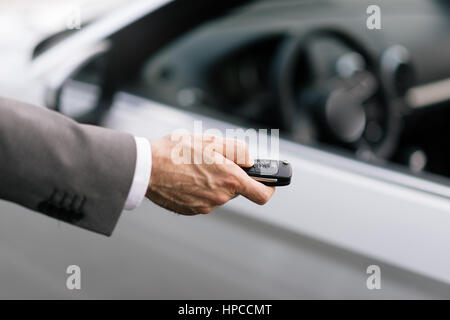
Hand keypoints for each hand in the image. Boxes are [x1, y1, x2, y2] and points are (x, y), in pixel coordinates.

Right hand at [146, 134, 274, 214]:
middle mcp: (220, 197)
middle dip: (229, 176)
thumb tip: (250, 160)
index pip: (262, 194)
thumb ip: (237, 150)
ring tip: (194, 167)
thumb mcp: (211, 140)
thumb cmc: (177, 151)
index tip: (268, 181)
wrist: (147, 168)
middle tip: (212, 161)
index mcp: (230, 180)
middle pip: (236, 189)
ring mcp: (205, 206)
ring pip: (218, 193)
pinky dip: (199, 190)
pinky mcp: (191, 210)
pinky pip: (203, 200)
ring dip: (212, 182)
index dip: (269, 187)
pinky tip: (186, 178)